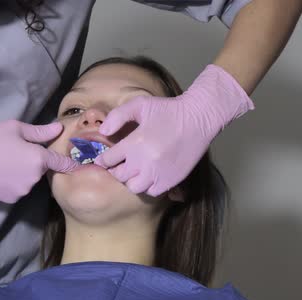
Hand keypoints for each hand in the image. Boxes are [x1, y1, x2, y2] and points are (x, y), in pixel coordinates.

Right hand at [0, 120, 77, 202]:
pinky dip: (14, 183)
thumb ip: (40, 132)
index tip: (81, 166)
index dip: (72, 164)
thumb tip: (59, 129)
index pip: (62, 162)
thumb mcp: (15, 129)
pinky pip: (19, 189)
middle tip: (16, 153)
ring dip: (24, 173)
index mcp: (39, 158)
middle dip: (35, 162)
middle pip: (42, 169)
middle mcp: (35, 177)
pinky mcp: (12, 199)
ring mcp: (24, 190)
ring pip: (30, 180)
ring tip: (5, 163)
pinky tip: (1, 174)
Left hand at [94, 65, 253, 195]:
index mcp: (135, 143)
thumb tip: (102, 132)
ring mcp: (159, 173)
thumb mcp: (139, 105)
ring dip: (130, 179)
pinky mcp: (171, 180)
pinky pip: (151, 191)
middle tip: (120, 163)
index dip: (104, 159)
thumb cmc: (167, 109)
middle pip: (119, 176)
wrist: (198, 118)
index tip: (105, 158)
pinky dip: (147, 186)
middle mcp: (145, 161)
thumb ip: (117, 117)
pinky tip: (149, 174)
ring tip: (135, 169)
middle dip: (115, 170)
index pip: (108, 160)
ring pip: (134, 186)